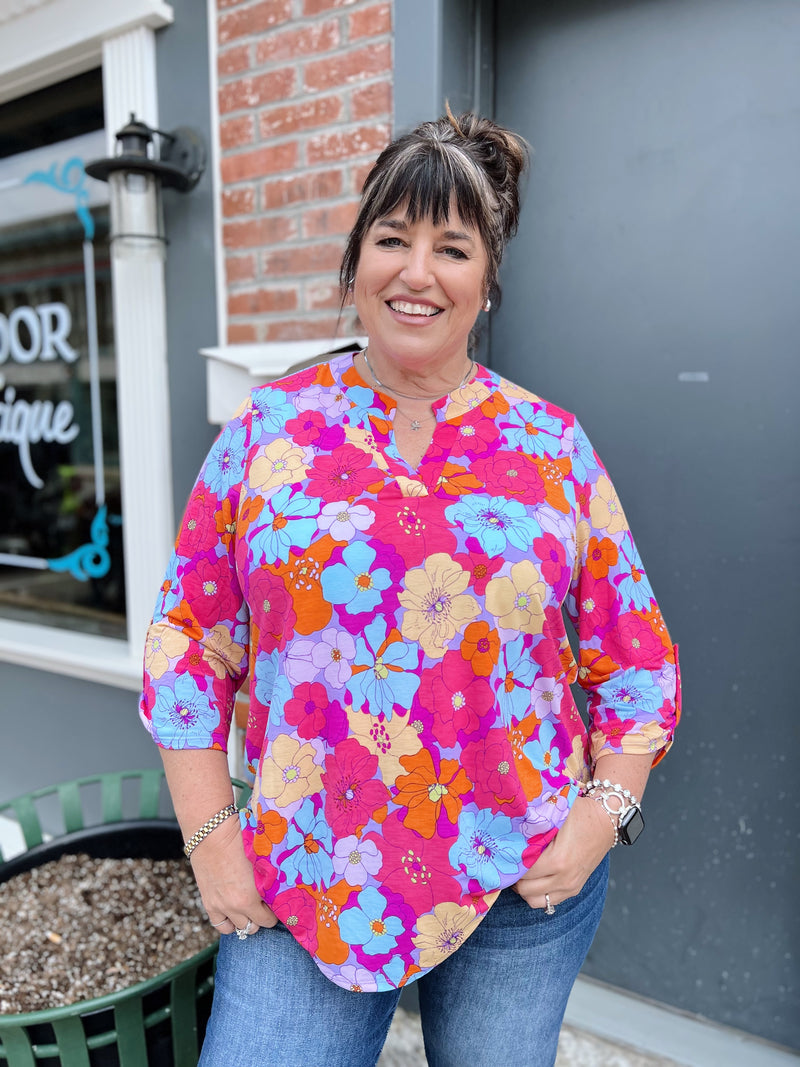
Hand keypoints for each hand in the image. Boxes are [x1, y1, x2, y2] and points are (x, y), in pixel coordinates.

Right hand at [190, 816, 277, 934]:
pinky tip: (236, 913)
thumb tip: (284, 885)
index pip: (271, 918)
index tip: (279, 903)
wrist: (211, 832)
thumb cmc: (240, 839)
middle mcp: (236, 906)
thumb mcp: (262, 859)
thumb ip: (271, 877)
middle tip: (267, 904)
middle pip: (257, 925)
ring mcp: (221, 906)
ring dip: (248, 920)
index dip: (277, 911)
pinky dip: (230, 923)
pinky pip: (222, 926)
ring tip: (252, 908)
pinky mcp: (209, 903)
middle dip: (264, 917)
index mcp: (252, 896)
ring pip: (241, 928)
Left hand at [513, 795, 614, 909]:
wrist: (606, 821)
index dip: (510, 862)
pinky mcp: (574, 889)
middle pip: (525, 890)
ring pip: (534, 901)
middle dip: (514, 876)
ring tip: (520, 870)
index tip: (504, 852)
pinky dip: (537, 893)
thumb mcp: (554, 814)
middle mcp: (565, 878)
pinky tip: (533, 877)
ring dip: (524, 888)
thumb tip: (507, 828)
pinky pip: (548, 902)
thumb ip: (532, 825)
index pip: (523, 871)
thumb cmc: (580, 813)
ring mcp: (571, 887)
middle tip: (510, 861)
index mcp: (558, 860)